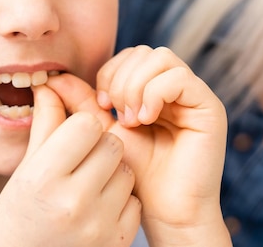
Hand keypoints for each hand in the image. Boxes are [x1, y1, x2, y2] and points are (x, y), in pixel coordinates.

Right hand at [0, 85, 140, 246]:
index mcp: (44, 178)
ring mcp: (99, 224)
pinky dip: (121, 200)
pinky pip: (134, 201)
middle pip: (112, 144)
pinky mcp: (118, 241)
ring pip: (127, 171)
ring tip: (90, 186)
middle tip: (84, 161)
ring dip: (113, 172)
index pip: (87, 124)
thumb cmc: (20, 216)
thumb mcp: (24, 171)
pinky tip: (99, 208)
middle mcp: (73, 202)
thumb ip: (45, 125)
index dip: (82, 126)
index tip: (74, 137)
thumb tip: (51, 83)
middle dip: (101, 146)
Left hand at [46, 46, 230, 246]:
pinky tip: (146, 120)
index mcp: (155, 90)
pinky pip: (179, 78)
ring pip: (162, 58)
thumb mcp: (104, 133)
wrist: (165, 211)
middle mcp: (178, 88)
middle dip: (122, 78)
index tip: (102, 104)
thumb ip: (83, 104)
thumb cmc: (136, 177)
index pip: (131, 55)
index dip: (110, 72)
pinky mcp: (209, 108)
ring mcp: (195, 96)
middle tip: (117, 114)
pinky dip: (154, 93)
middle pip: (145, 52)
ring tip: (132, 120)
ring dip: (136, 86)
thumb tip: (53, 78)